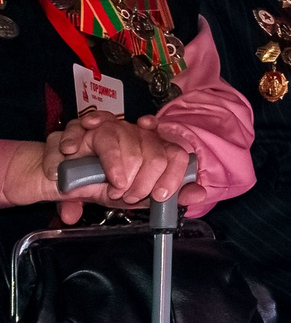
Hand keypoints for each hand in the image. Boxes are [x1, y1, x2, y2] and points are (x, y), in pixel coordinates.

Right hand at [46, 116, 201, 222]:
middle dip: (141, 184)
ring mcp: (115, 127)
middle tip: (126, 196)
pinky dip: (97, 159)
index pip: (177, 154)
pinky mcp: (88, 126)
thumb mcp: (136, 197)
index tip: (159, 195)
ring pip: (131, 149)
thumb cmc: (102, 185)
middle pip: (154, 154)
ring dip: (119, 176)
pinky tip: (89, 166)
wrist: (60, 179)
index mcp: (155, 148)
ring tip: (110, 188)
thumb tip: (199, 195)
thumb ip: (169, 196)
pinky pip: (100, 138)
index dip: (172, 177)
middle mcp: (139, 134)